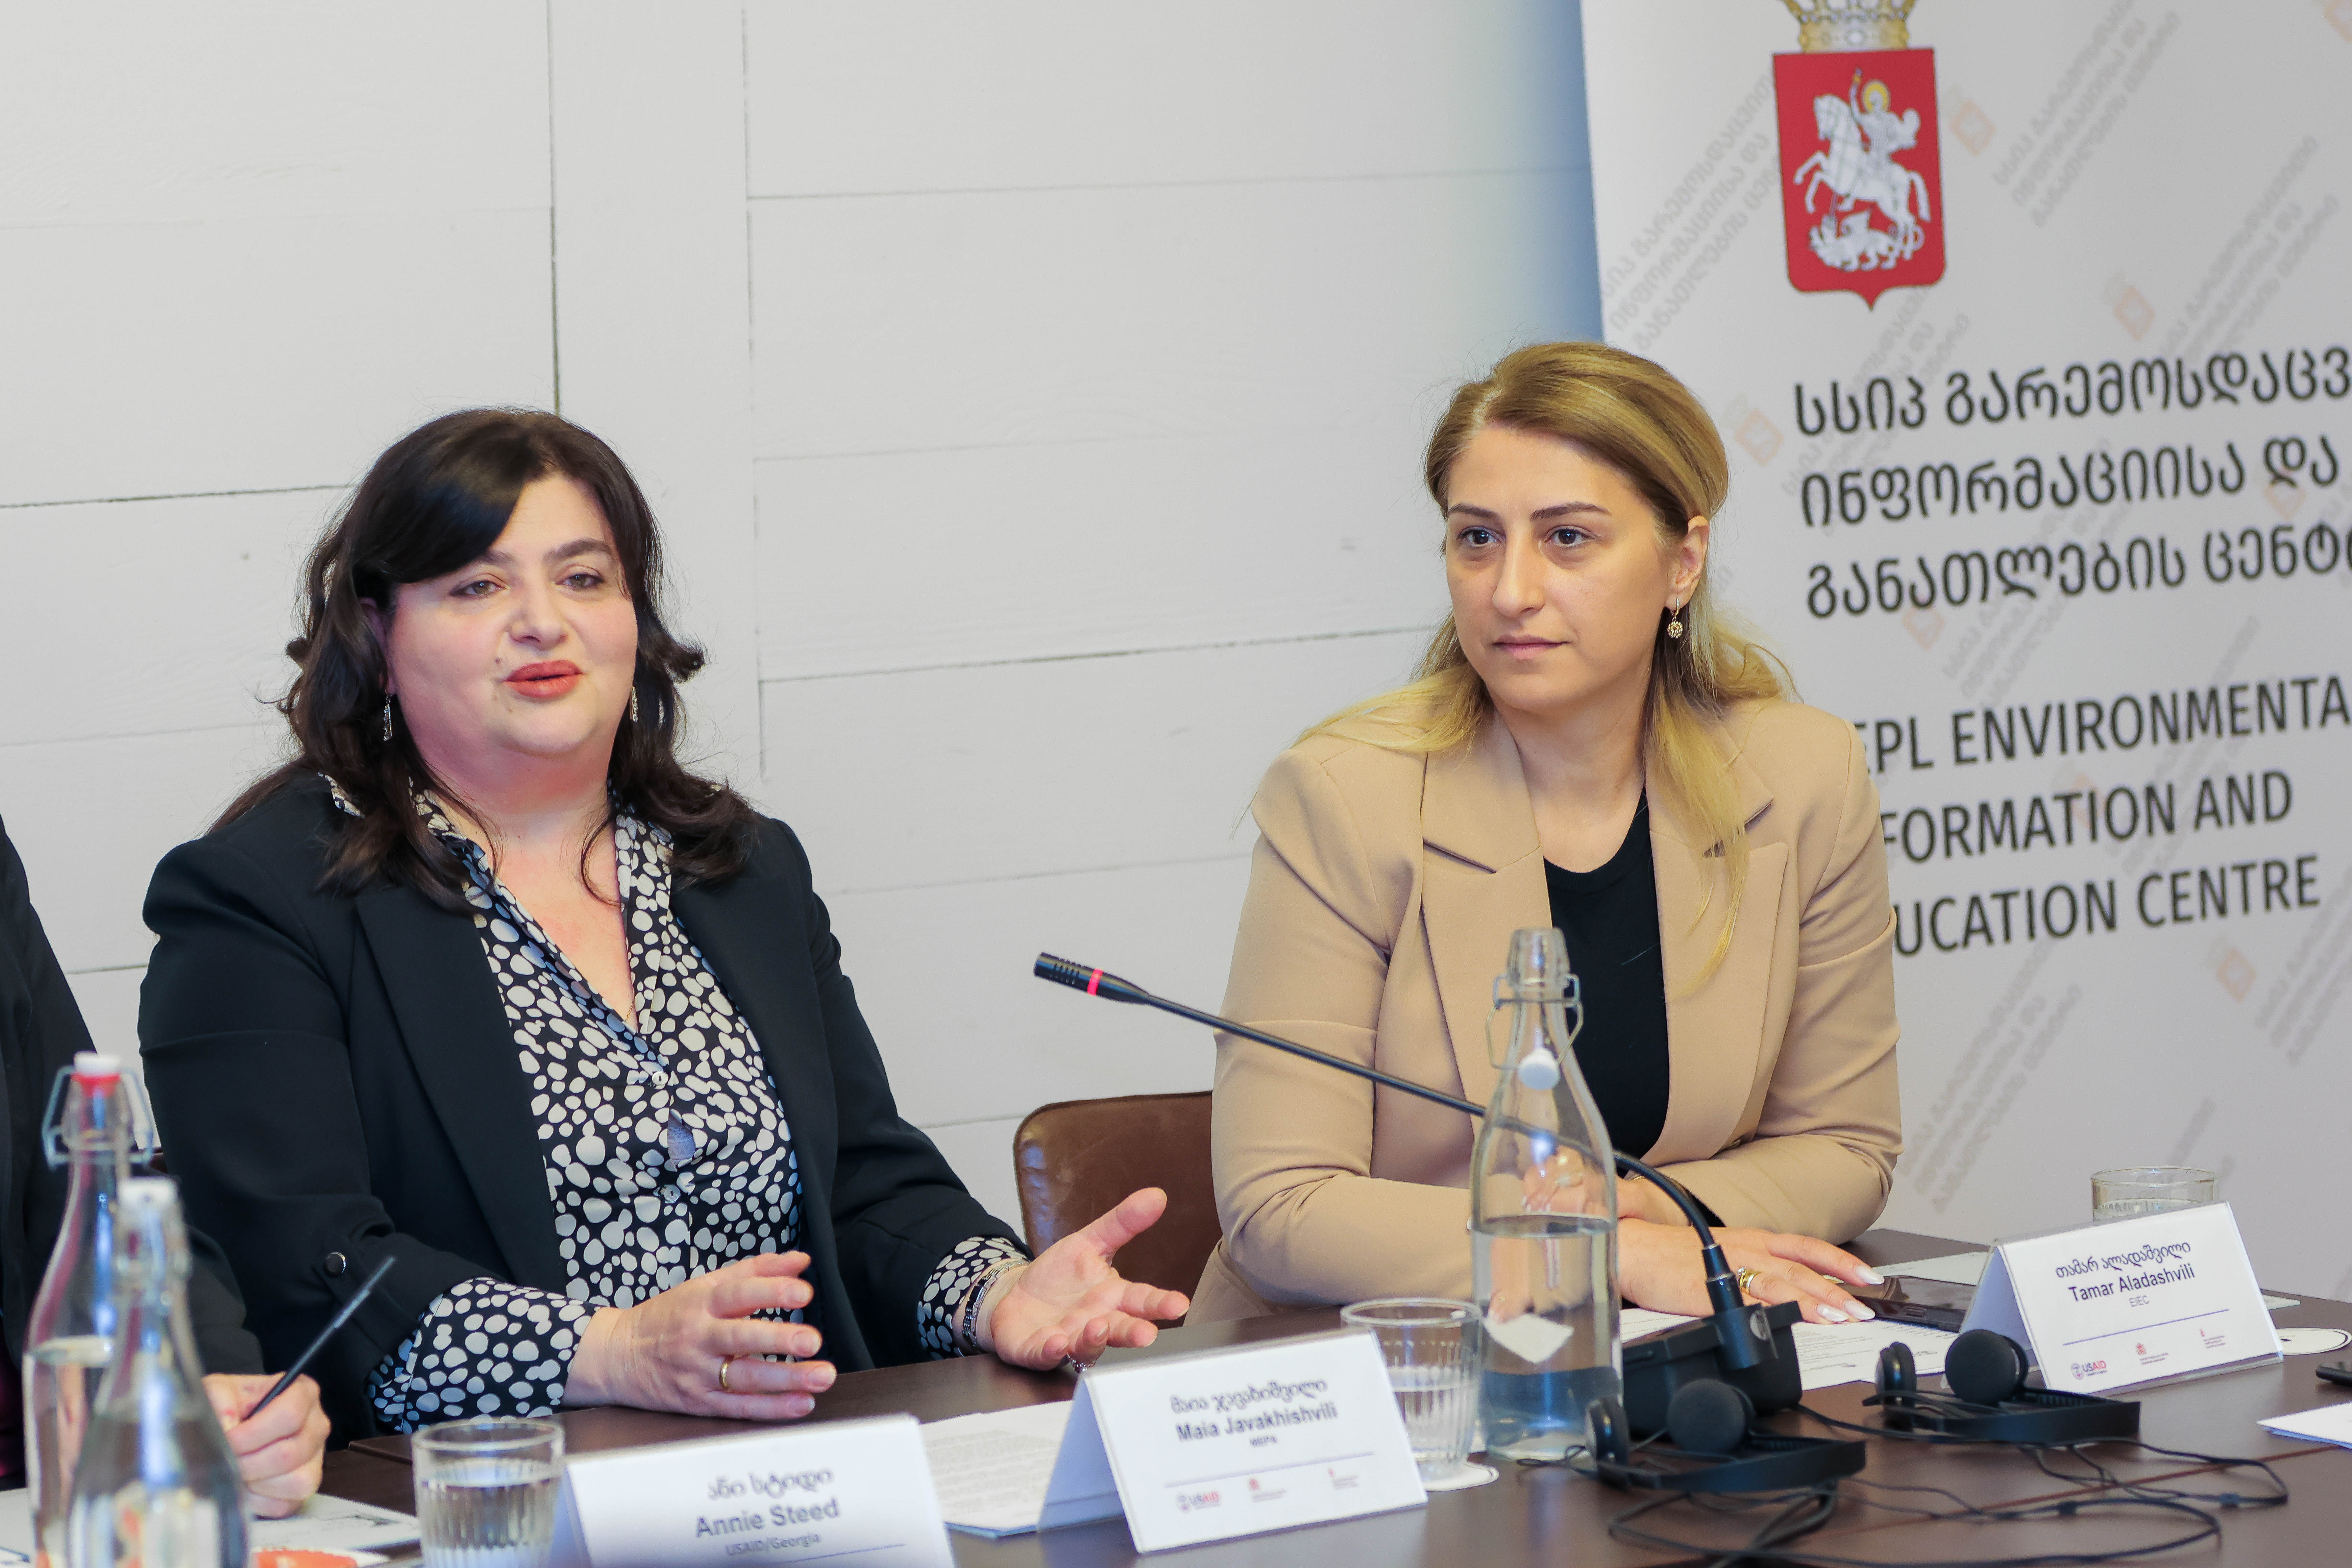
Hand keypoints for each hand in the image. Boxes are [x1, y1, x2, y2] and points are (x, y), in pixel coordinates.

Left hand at [203, 1373, 327, 1517]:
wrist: (232, 1427)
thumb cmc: (229, 1406)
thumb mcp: (219, 1391)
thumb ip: (220, 1403)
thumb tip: (227, 1429)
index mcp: (303, 1393)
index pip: (290, 1414)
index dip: (253, 1433)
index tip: (229, 1439)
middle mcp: (317, 1425)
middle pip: (289, 1453)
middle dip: (248, 1462)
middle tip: (226, 1460)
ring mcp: (315, 1458)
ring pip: (295, 1482)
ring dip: (256, 1482)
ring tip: (238, 1471)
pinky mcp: (305, 1487)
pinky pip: (286, 1504)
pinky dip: (259, 1501)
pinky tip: (246, 1485)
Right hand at [564, 1252, 836, 1419]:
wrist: (617, 1356)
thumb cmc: (669, 1316)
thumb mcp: (706, 1285)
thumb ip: (756, 1271)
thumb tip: (800, 1261)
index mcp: (701, 1304)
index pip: (739, 1294)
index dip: (771, 1291)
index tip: (804, 1291)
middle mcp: (699, 1338)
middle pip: (741, 1338)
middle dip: (779, 1340)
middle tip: (813, 1340)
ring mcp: (698, 1374)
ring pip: (745, 1379)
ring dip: (787, 1380)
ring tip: (822, 1376)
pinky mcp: (699, 1403)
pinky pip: (739, 1408)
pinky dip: (772, 1409)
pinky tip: (801, 1404)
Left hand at [979, 1189, 1190, 1368]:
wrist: (1015, 1296)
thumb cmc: (1058, 1276)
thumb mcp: (1089, 1242)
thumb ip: (1122, 1223)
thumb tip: (1157, 1195)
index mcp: (1111, 1298)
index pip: (1141, 1300)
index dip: (1160, 1303)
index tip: (1179, 1304)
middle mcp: (1095, 1323)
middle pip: (1119, 1330)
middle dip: (1133, 1332)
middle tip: (1147, 1335)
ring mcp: (1068, 1339)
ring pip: (1086, 1347)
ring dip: (1093, 1340)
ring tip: (1097, 1328)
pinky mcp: (1037, 1350)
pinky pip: (1046, 1354)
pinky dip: (1052, 1351)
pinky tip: (1057, 1343)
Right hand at [1619, 1219, 1883, 1323]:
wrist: (1632, 1250)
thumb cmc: (1671, 1255)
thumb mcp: (1722, 1252)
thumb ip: (1755, 1268)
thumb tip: (1791, 1290)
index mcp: (1752, 1238)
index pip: (1806, 1246)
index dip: (1840, 1260)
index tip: (1868, 1276)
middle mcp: (1747, 1249)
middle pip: (1801, 1268)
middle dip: (1837, 1289)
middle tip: (1865, 1308)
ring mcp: (1730, 1269)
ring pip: (1781, 1283)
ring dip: (1815, 1300)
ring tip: (1842, 1317)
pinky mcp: (1711, 1290)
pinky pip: (1749, 1301)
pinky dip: (1774, 1312)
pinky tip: (1792, 1323)